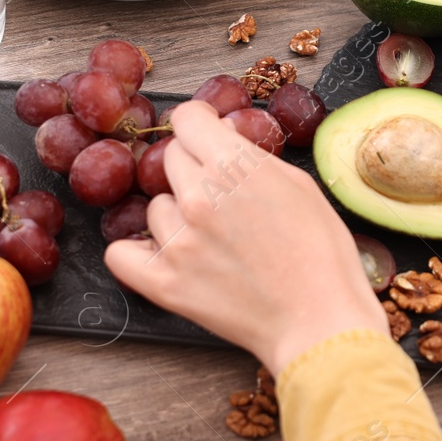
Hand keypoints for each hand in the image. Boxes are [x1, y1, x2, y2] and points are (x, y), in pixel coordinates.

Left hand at [105, 101, 387, 375]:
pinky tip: (164, 257)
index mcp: (233, 165)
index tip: (205, 137)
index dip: (200, 126)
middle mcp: (198, 196)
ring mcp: (178, 241)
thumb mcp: (298, 186)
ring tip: (212, 240)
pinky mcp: (165, 283)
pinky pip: (120, 253)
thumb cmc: (321, 256)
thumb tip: (221, 140)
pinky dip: (137, 254)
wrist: (319, 321)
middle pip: (171, 159)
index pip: (186, 119)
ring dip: (177, 217)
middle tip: (222, 198)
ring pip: (156, 207)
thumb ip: (252, 157)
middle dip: (194, 171)